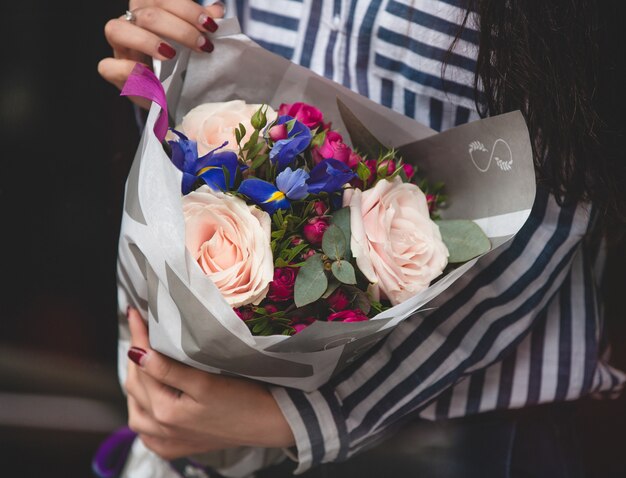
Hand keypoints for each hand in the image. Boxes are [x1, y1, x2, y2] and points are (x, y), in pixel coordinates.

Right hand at [98, 0, 223, 104]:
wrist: (172, 96)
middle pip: (146, 14)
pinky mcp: (113, 72)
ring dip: (147, 41)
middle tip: (202, 46)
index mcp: (149, 9)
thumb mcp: (194, 44)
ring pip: (117, 29)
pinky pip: (108, 66)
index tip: (210, 26)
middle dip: (179, 29)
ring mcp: (119, 47)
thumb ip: (201, 26)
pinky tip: (150, 76)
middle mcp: (131, 23)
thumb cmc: (182, 65)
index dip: (187, 9)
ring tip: (171, 56)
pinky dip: (128, 70)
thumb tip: (217, 11)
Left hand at [124, 308, 294, 459]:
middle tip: (140, 331)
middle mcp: (161, 430)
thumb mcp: (206, 382)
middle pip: (135, 386)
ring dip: (137, 383)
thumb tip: (137, 353)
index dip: (138, 338)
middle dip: (136, 357)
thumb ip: (168, 369)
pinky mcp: (175, 446)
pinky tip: (148, 397)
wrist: (269, 424)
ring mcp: (166, 441)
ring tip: (143, 360)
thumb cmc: (245, 401)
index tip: (134, 315)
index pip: (143, 366)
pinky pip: (146, 430)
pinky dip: (142, 410)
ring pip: (136, 409)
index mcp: (166, 412)